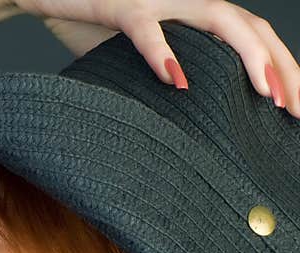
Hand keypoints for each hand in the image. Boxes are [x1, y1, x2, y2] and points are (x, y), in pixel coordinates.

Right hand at [14, 0, 299, 118]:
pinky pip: (147, 28)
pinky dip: (163, 53)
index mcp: (192, 15)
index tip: (294, 108)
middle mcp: (184, 1)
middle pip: (250, 28)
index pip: (252, 36)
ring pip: (218, 19)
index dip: (280, 68)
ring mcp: (156, 0)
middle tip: (295, 111)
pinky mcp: (120, 6)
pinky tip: (178, 81)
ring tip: (265, 93)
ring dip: (248, 57)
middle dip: (280, 69)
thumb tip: (176, 126)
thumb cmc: (87, 27)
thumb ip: (159, 77)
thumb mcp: (132, 59)